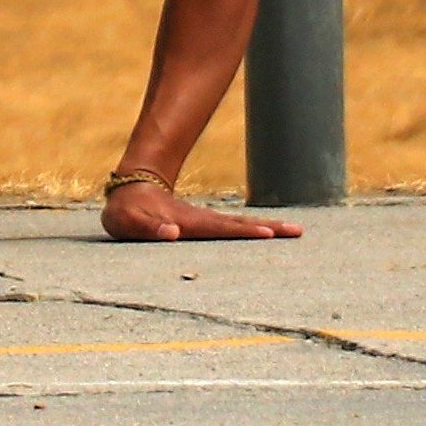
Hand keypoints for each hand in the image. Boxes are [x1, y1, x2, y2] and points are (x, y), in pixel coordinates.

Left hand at [103, 173, 297, 243]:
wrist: (132, 191)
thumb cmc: (128, 212)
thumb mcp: (130, 222)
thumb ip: (149, 227)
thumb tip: (171, 233)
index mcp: (189, 223)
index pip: (221, 228)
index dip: (244, 231)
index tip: (268, 234)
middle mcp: (203, 221)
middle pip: (241, 224)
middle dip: (269, 228)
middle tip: (297, 231)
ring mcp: (206, 222)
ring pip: (241, 225)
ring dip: (267, 228)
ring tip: (294, 231)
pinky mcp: (205, 226)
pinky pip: (234, 228)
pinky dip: (254, 231)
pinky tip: (270, 234)